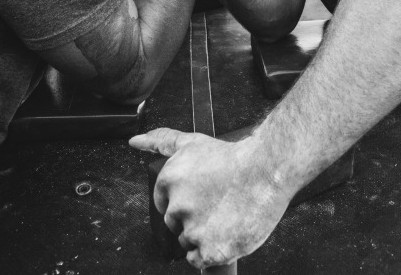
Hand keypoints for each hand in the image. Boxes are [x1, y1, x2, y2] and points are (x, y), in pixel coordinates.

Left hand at [129, 128, 289, 268]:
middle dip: (193, 218)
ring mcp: (192, 230)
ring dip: (203, 235)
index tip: (201, 195)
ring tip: (225, 214)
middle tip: (217, 203)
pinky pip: (199, 260)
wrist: (266, 170)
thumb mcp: (191, 143)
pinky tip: (225, 232)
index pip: (163, 204)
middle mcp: (176, 206)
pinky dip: (211, 251)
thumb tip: (134, 140)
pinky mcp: (210, 250)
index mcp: (168, 181)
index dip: (184, 201)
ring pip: (188, 242)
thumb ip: (161, 141)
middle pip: (175, 224)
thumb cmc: (232, 158)